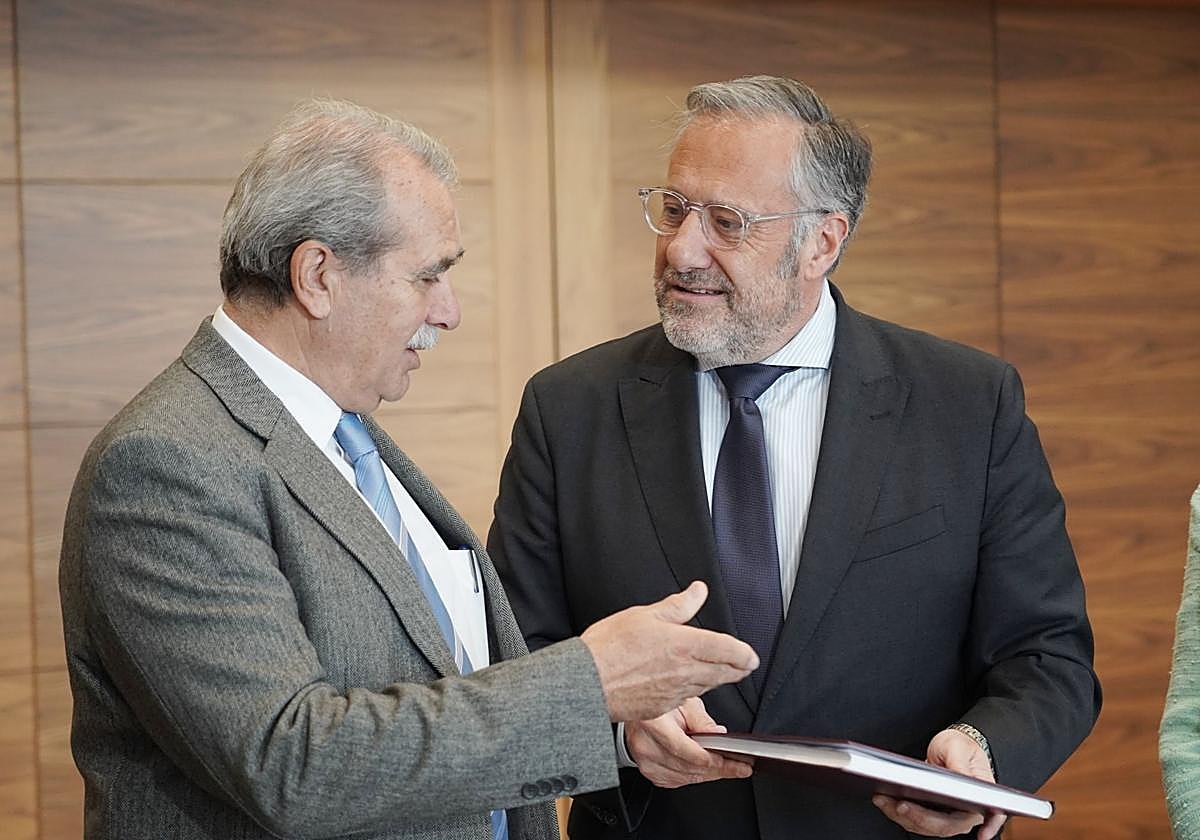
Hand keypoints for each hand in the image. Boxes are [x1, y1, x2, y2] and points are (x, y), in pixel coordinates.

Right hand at [580, 581, 757, 720]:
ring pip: (709, 686)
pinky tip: (688, 684)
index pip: (731, 651)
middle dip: (739, 669)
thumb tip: (697, 591)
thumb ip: (678, 605)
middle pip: (727, 673)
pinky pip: (688, 699)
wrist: (587, 682)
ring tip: (721, 671)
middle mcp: (686, 671)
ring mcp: (676, 692)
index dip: (746, 654)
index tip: (751, 655)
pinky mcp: (664, 707)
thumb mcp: (645, 615)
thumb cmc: (609, 648)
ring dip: (718, 679)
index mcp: (686, 645)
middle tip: (745, 665)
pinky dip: (694, 690)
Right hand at [625, 697, 752, 787]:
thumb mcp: (683, 700)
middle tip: (740, 768)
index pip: (686, 751)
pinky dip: (693, 777)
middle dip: (717, 770)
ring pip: (683, 777)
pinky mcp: (648, 770)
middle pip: (687, 767)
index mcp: (652, 723)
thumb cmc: (660, 703)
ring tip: (729, 769)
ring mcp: (644, 761)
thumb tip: (719, 735)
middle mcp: (644, 745)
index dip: (711, 759)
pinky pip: (676, 781)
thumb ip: (701, 720)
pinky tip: (706, 770)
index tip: (733, 762)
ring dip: (708, 775)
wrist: (638, 709)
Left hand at [872, 729, 1006, 838]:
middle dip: (921, 818)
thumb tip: (959, 778)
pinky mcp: (931, 813)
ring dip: (903, 817)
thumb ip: (959, 763)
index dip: (989, 828)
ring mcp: (948, 814)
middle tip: (900, 805)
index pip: (992, 816)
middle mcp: (966, 810)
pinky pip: (916, 820)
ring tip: (884, 801)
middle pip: (947, 825)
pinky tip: (886, 801)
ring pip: (927, 826)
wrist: (950, 747)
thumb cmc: (960, 746)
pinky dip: (899, 813)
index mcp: (981, 795)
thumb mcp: (958, 747)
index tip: (982, 836)